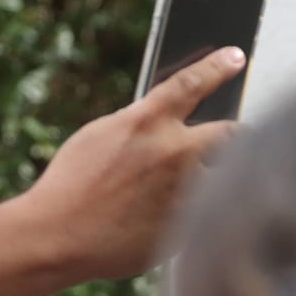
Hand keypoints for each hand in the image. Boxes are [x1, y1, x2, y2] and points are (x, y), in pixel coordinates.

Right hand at [27, 47, 244, 281]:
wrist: (58, 237)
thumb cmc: (69, 186)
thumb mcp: (98, 137)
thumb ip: (138, 124)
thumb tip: (166, 121)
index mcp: (147, 122)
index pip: (193, 82)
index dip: (218, 67)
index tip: (235, 58)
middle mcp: (174, 152)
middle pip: (231, 134)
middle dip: (237, 134)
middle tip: (238, 138)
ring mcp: (185, 191)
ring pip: (223, 178)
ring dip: (216, 178)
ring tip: (200, 189)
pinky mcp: (187, 226)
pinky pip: (204, 213)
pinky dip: (194, 213)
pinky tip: (165, 222)